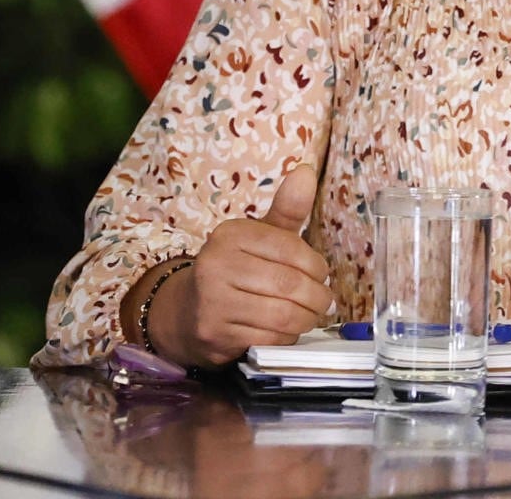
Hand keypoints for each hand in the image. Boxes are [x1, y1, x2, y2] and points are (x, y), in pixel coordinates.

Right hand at [150, 166, 331, 366]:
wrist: (186, 313)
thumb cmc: (235, 271)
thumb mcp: (259, 237)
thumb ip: (287, 209)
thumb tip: (307, 171)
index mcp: (230, 235)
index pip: (290, 248)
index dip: (316, 265)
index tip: (322, 274)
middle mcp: (215, 265)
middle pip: (288, 284)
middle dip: (316, 296)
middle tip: (324, 301)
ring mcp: (212, 303)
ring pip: (281, 316)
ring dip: (306, 319)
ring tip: (311, 316)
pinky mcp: (215, 335)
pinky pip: (268, 339)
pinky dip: (286, 338)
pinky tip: (287, 331)